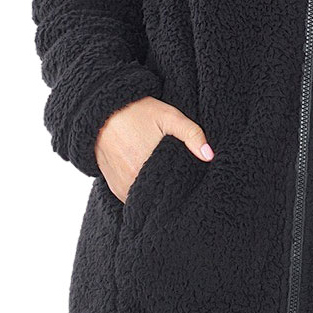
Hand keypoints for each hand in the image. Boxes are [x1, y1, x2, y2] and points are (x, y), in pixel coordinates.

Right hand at [95, 96, 214, 202]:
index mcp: (147, 169)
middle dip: (170, 193)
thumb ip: (192, 134)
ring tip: (165, 179)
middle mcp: (132, 183)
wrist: (103, 112)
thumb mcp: (169, 116)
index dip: (184, 189)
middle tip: (178, 179)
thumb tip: (209, 156)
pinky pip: (132, 199)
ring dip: (155, 194)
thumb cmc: (138, 113)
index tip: (190, 181)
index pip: (173, 192)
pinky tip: (150, 180)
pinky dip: (142, 193)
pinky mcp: (113, 189)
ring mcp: (121, 187)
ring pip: (145, 200)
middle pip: (159, 198)